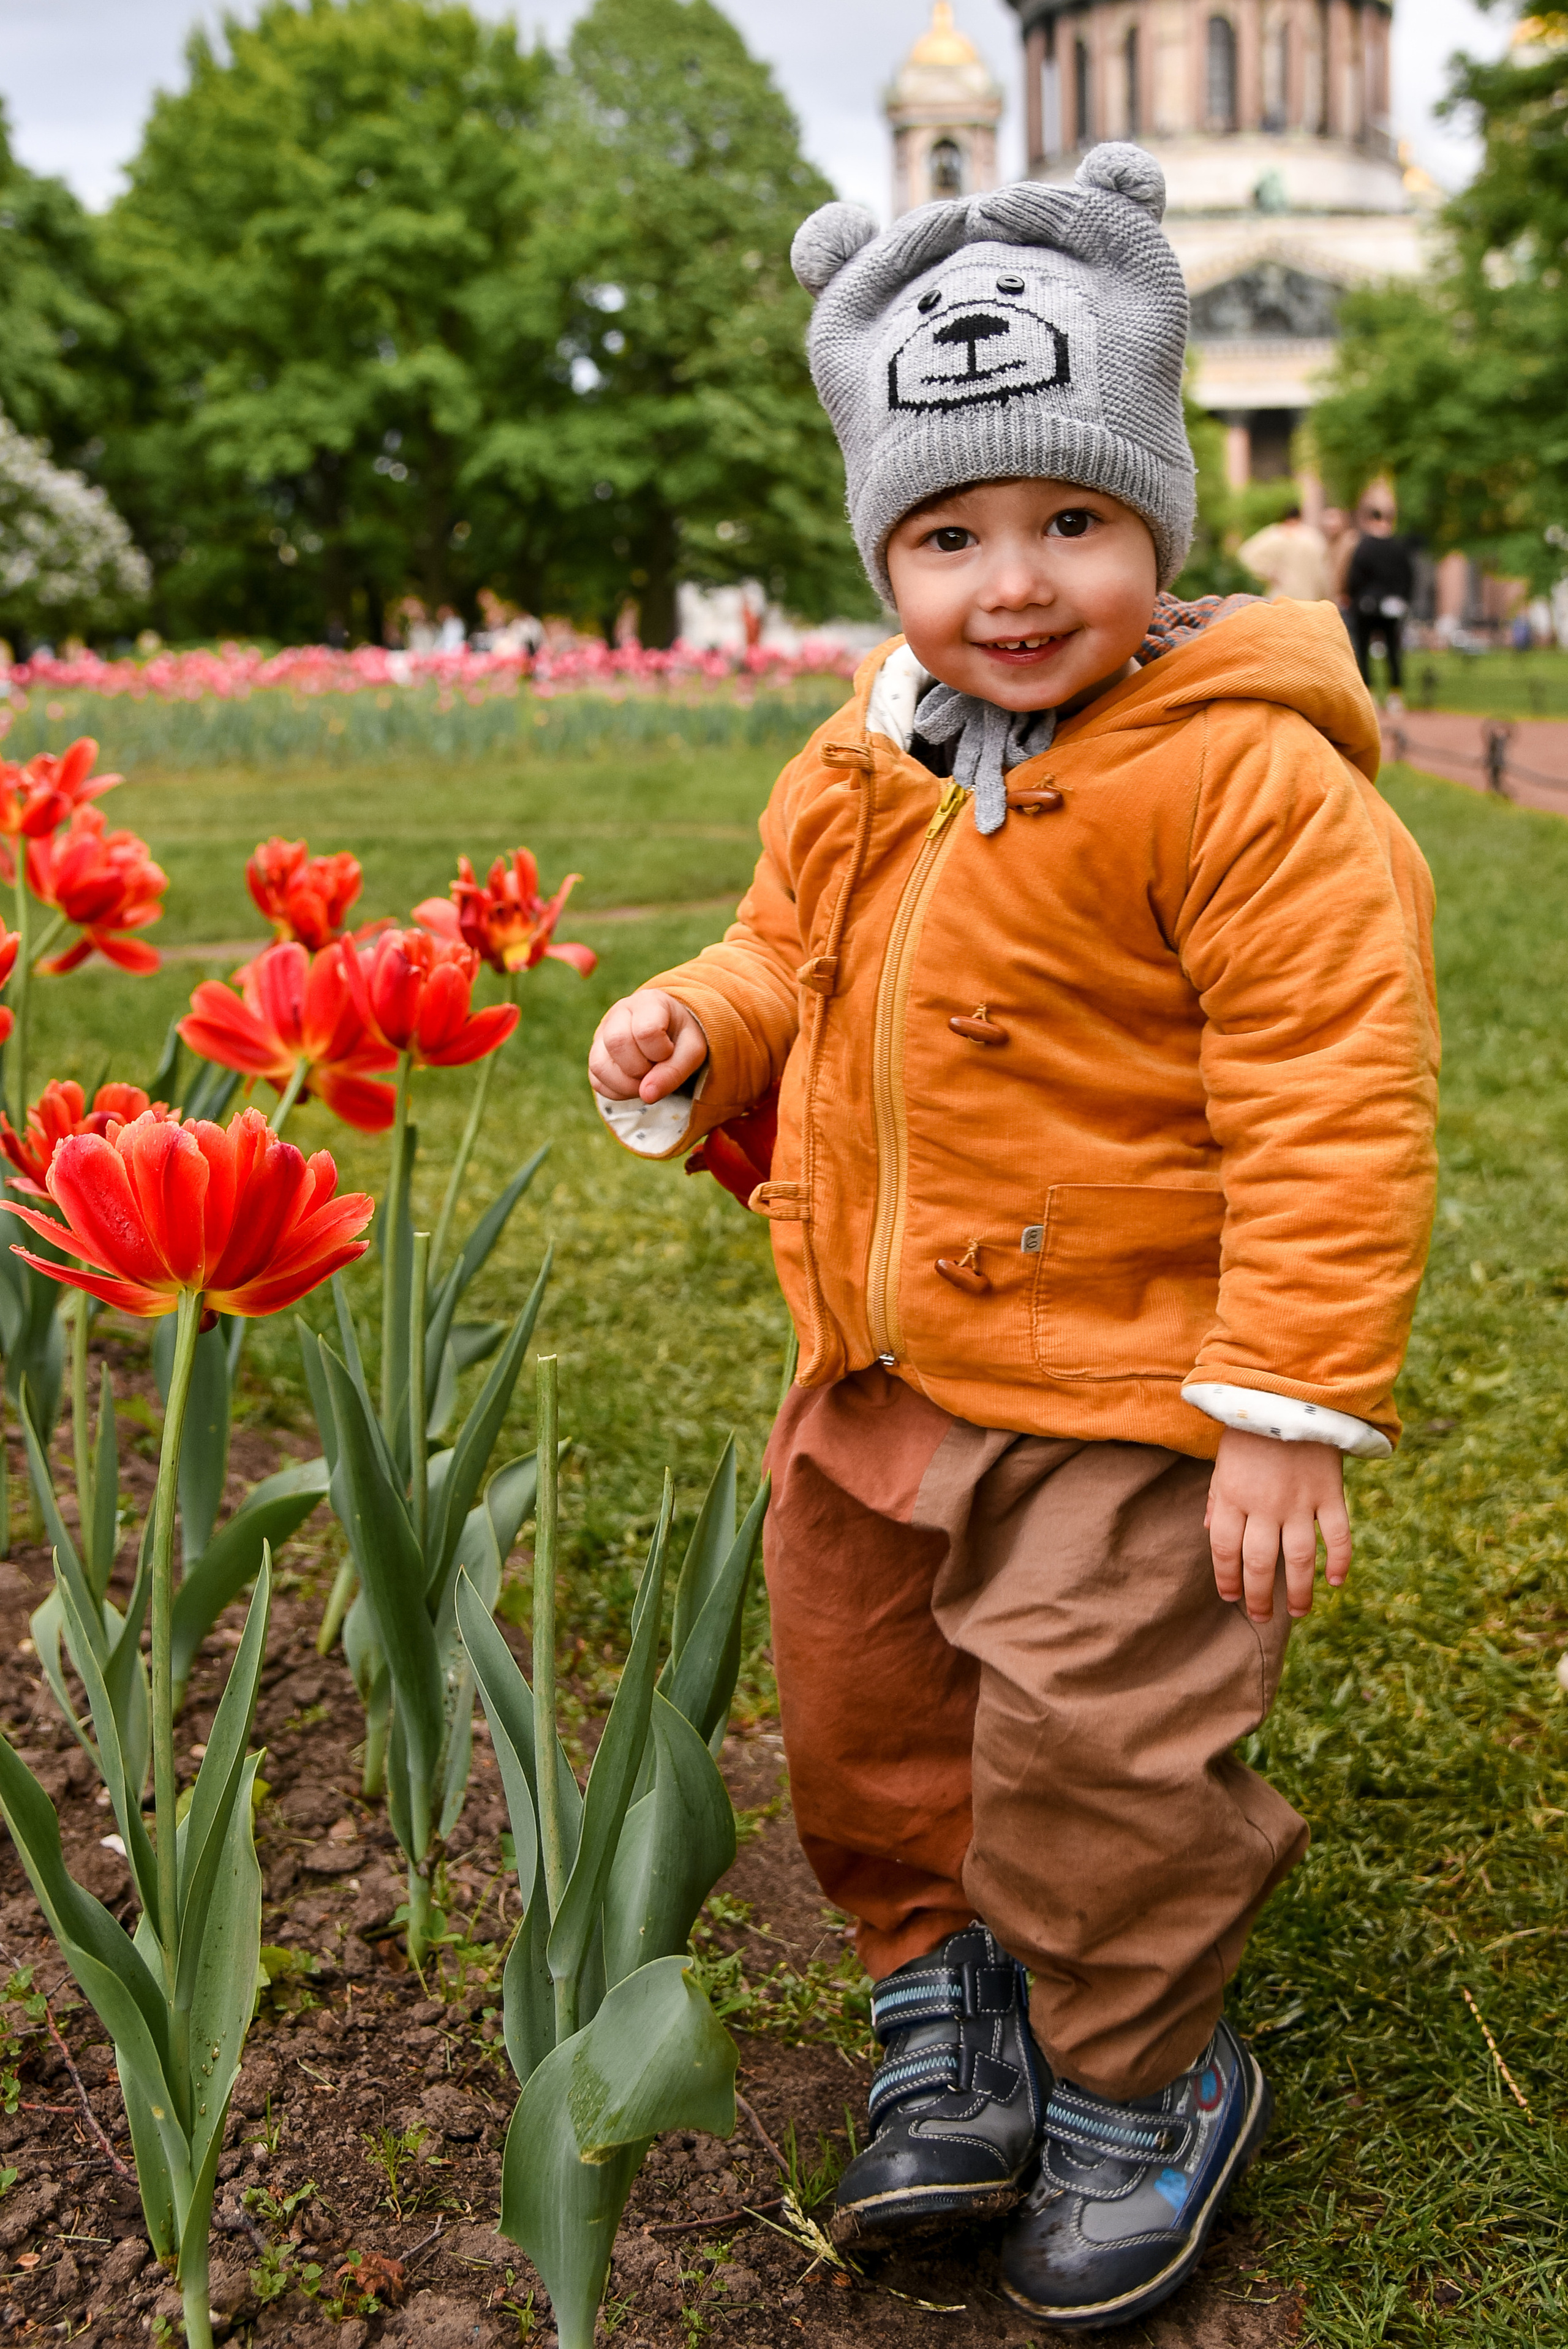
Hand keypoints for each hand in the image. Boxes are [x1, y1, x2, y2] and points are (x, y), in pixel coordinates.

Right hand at [588, 989, 708, 1103]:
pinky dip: (618, 1092)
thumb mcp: (692, 1051)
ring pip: (599, 1064)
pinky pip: (596, 1080)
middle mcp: (618, 1013)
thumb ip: (674, 1071)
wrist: (669, 1033)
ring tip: (646, 1081)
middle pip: (617, 1043)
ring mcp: (602, 1034)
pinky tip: (634, 1085)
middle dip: (640, 1068)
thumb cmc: (681, 1038)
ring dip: (627, 1085)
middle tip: (656, 1069)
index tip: (669, 1052)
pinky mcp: (595, 1055)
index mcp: (648, 1002)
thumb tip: (647, 1095)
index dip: (660, 1052)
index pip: (646, 1030)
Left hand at [1205, 1429, 1350, 1624]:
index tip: (1231, 1597)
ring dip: (1299, 1592)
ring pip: (1299, 1559)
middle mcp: (1264, 1505)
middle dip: (1259, 1596)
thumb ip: (1216, 1496)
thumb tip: (1209, 1529)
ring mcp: (1299, 1501)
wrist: (1289, 1392)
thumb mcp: (1223, 1460)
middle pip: (1259, 1563)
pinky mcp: (1330, 1492)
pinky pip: (1338, 1535)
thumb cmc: (1251, 1429)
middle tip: (1261, 1616)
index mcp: (1232, 1496)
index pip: (1225, 1550)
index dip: (1226, 1578)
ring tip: (1298, 1611)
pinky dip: (1339, 1562)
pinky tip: (1334, 1582)